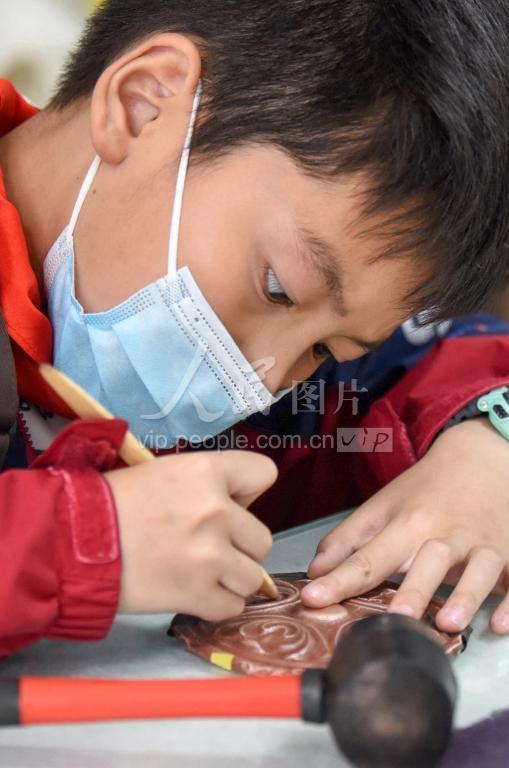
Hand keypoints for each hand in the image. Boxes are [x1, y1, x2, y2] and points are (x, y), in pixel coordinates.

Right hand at [105, 451, 276, 619]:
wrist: (71, 541)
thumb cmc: (112, 503)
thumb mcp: (164, 472)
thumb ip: (207, 483)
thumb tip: (243, 502)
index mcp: (206, 471)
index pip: (264, 473)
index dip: (248, 491)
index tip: (231, 504)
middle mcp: (215, 511)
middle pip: (262, 538)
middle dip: (239, 545)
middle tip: (207, 546)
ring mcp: (209, 555)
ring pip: (253, 577)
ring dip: (231, 579)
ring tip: (201, 573)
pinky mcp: (195, 594)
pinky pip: (232, 606)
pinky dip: (216, 604)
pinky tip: (193, 593)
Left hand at [301, 419, 508, 634]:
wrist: (482, 457)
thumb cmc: (426, 489)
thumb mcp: (383, 506)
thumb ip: (349, 539)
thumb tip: (315, 572)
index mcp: (408, 523)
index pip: (370, 557)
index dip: (340, 580)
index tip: (311, 598)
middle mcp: (446, 535)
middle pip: (429, 561)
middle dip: (414, 589)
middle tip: (396, 618)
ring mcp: (482, 544)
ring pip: (478, 569)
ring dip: (465, 596)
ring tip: (449, 624)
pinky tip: (501, 625)